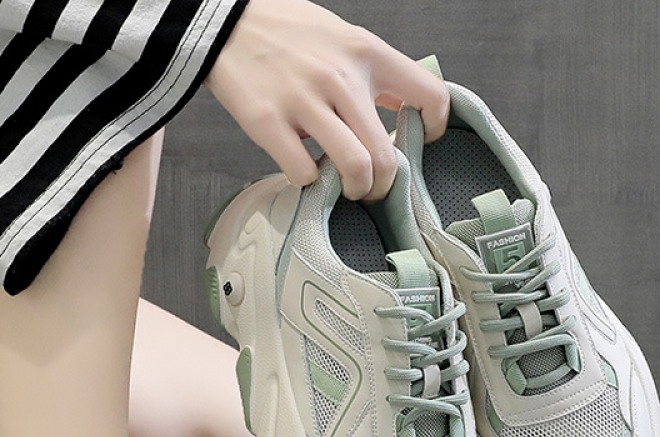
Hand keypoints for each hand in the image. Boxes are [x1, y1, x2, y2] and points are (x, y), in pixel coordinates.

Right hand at [205, 0, 448, 199]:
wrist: (226, 22)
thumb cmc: (288, 33)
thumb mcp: (343, 38)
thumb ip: (373, 73)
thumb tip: (404, 109)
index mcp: (366, 53)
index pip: (429, 95)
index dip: (433, 129)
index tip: (416, 141)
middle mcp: (341, 78)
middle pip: (386, 156)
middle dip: (383, 185)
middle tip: (372, 188)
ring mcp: (304, 101)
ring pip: (354, 168)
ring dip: (354, 190)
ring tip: (345, 189)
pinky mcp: (268, 122)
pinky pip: (303, 172)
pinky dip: (308, 181)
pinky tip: (304, 169)